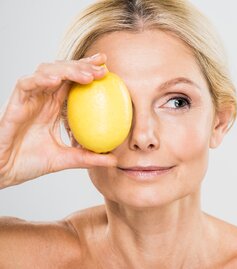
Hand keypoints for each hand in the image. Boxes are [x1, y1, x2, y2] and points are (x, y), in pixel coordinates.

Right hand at [0, 53, 116, 188]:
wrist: (6, 172)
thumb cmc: (31, 162)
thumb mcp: (67, 159)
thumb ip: (89, 157)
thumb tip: (115, 159)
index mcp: (55, 106)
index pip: (73, 81)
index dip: (88, 70)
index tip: (107, 67)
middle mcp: (44, 98)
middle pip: (64, 71)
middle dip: (83, 64)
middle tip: (102, 65)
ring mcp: (30, 98)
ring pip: (47, 71)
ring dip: (68, 69)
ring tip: (86, 75)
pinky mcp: (16, 103)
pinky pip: (27, 84)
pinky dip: (41, 79)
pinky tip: (56, 80)